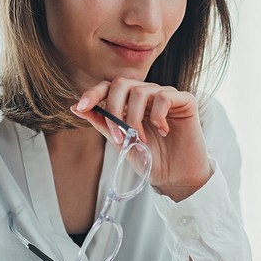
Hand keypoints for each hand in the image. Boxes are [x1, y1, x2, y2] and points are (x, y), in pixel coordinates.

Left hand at [72, 78, 211, 200]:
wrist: (175, 177)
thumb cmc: (150, 159)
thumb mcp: (120, 142)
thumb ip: (102, 123)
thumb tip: (75, 108)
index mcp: (130, 102)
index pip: (109, 87)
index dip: (93, 93)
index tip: (81, 107)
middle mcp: (147, 94)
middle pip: (121, 83)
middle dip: (114, 109)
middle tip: (119, 135)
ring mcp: (165, 95)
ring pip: (140, 91)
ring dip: (135, 119)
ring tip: (142, 140)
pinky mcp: (185, 100)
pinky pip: (164, 97)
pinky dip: (158, 116)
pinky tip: (163, 131)